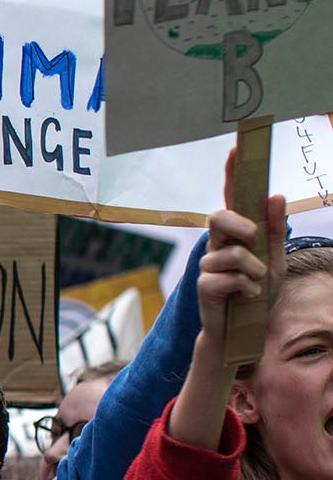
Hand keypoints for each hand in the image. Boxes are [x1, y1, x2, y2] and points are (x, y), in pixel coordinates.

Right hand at [197, 146, 287, 343]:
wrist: (243, 330)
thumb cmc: (256, 293)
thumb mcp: (275, 260)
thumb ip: (273, 230)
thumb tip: (275, 195)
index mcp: (237, 234)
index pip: (234, 199)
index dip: (233, 174)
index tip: (236, 149)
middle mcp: (219, 244)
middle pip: (218, 217)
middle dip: (240, 226)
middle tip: (253, 239)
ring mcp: (208, 263)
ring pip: (231, 253)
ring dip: (253, 270)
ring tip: (255, 284)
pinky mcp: (204, 284)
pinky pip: (228, 277)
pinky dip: (245, 287)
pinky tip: (244, 296)